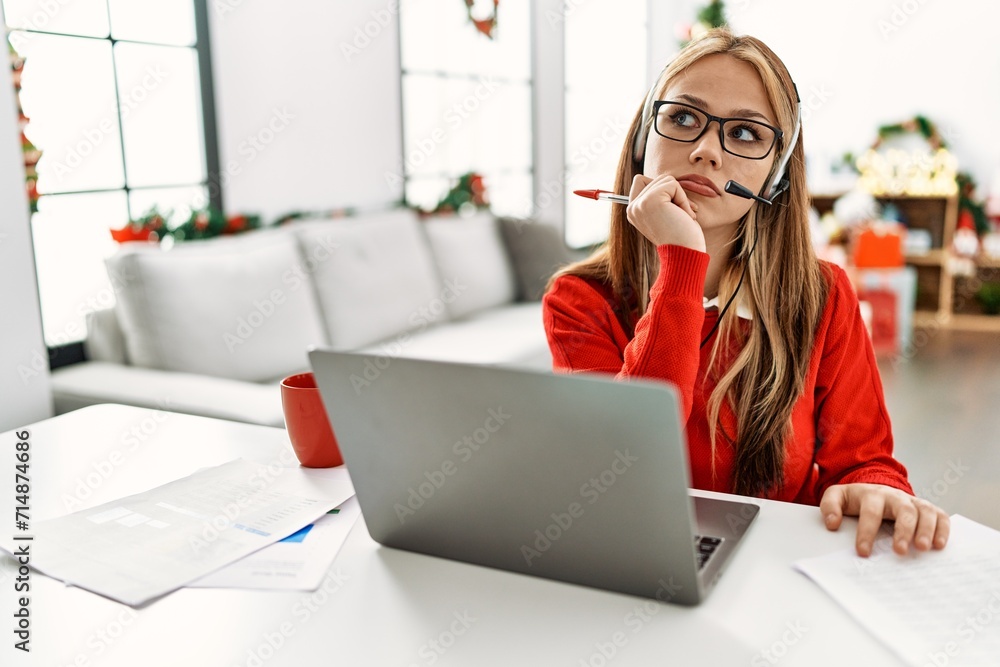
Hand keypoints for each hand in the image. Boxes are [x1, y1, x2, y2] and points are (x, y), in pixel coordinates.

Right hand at [626, 174, 705, 251]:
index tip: (673, 209)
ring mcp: (639, 204)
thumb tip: (666, 179)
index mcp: (633, 212)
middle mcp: (632, 208)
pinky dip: (683, 198)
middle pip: (656, 179)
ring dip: (680, 196)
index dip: (662, 188)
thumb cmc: (681, 236)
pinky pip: (672, 184)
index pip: (641, 180)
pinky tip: (684, 215)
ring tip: (681, 216)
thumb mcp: (664, 214)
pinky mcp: (650, 200)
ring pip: (665, 180)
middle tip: (680, 214)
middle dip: (674, 193)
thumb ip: (659, 198)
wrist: (684, 254)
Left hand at [820, 483, 949, 556]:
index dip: (867, 531)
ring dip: (925, 530)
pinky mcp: (926, 508)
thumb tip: (832, 523)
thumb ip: (829, 506)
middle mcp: (895, 496)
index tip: (863, 552)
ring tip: (922, 549)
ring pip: (924, 511)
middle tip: (900, 551)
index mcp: (871, 494)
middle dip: (903, 530)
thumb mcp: (837, 497)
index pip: (870, 512)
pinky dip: (943, 529)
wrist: (875, 489)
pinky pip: (940, 515)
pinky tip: (939, 545)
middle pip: (903, 509)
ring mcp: (912, 501)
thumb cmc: (856, 499)